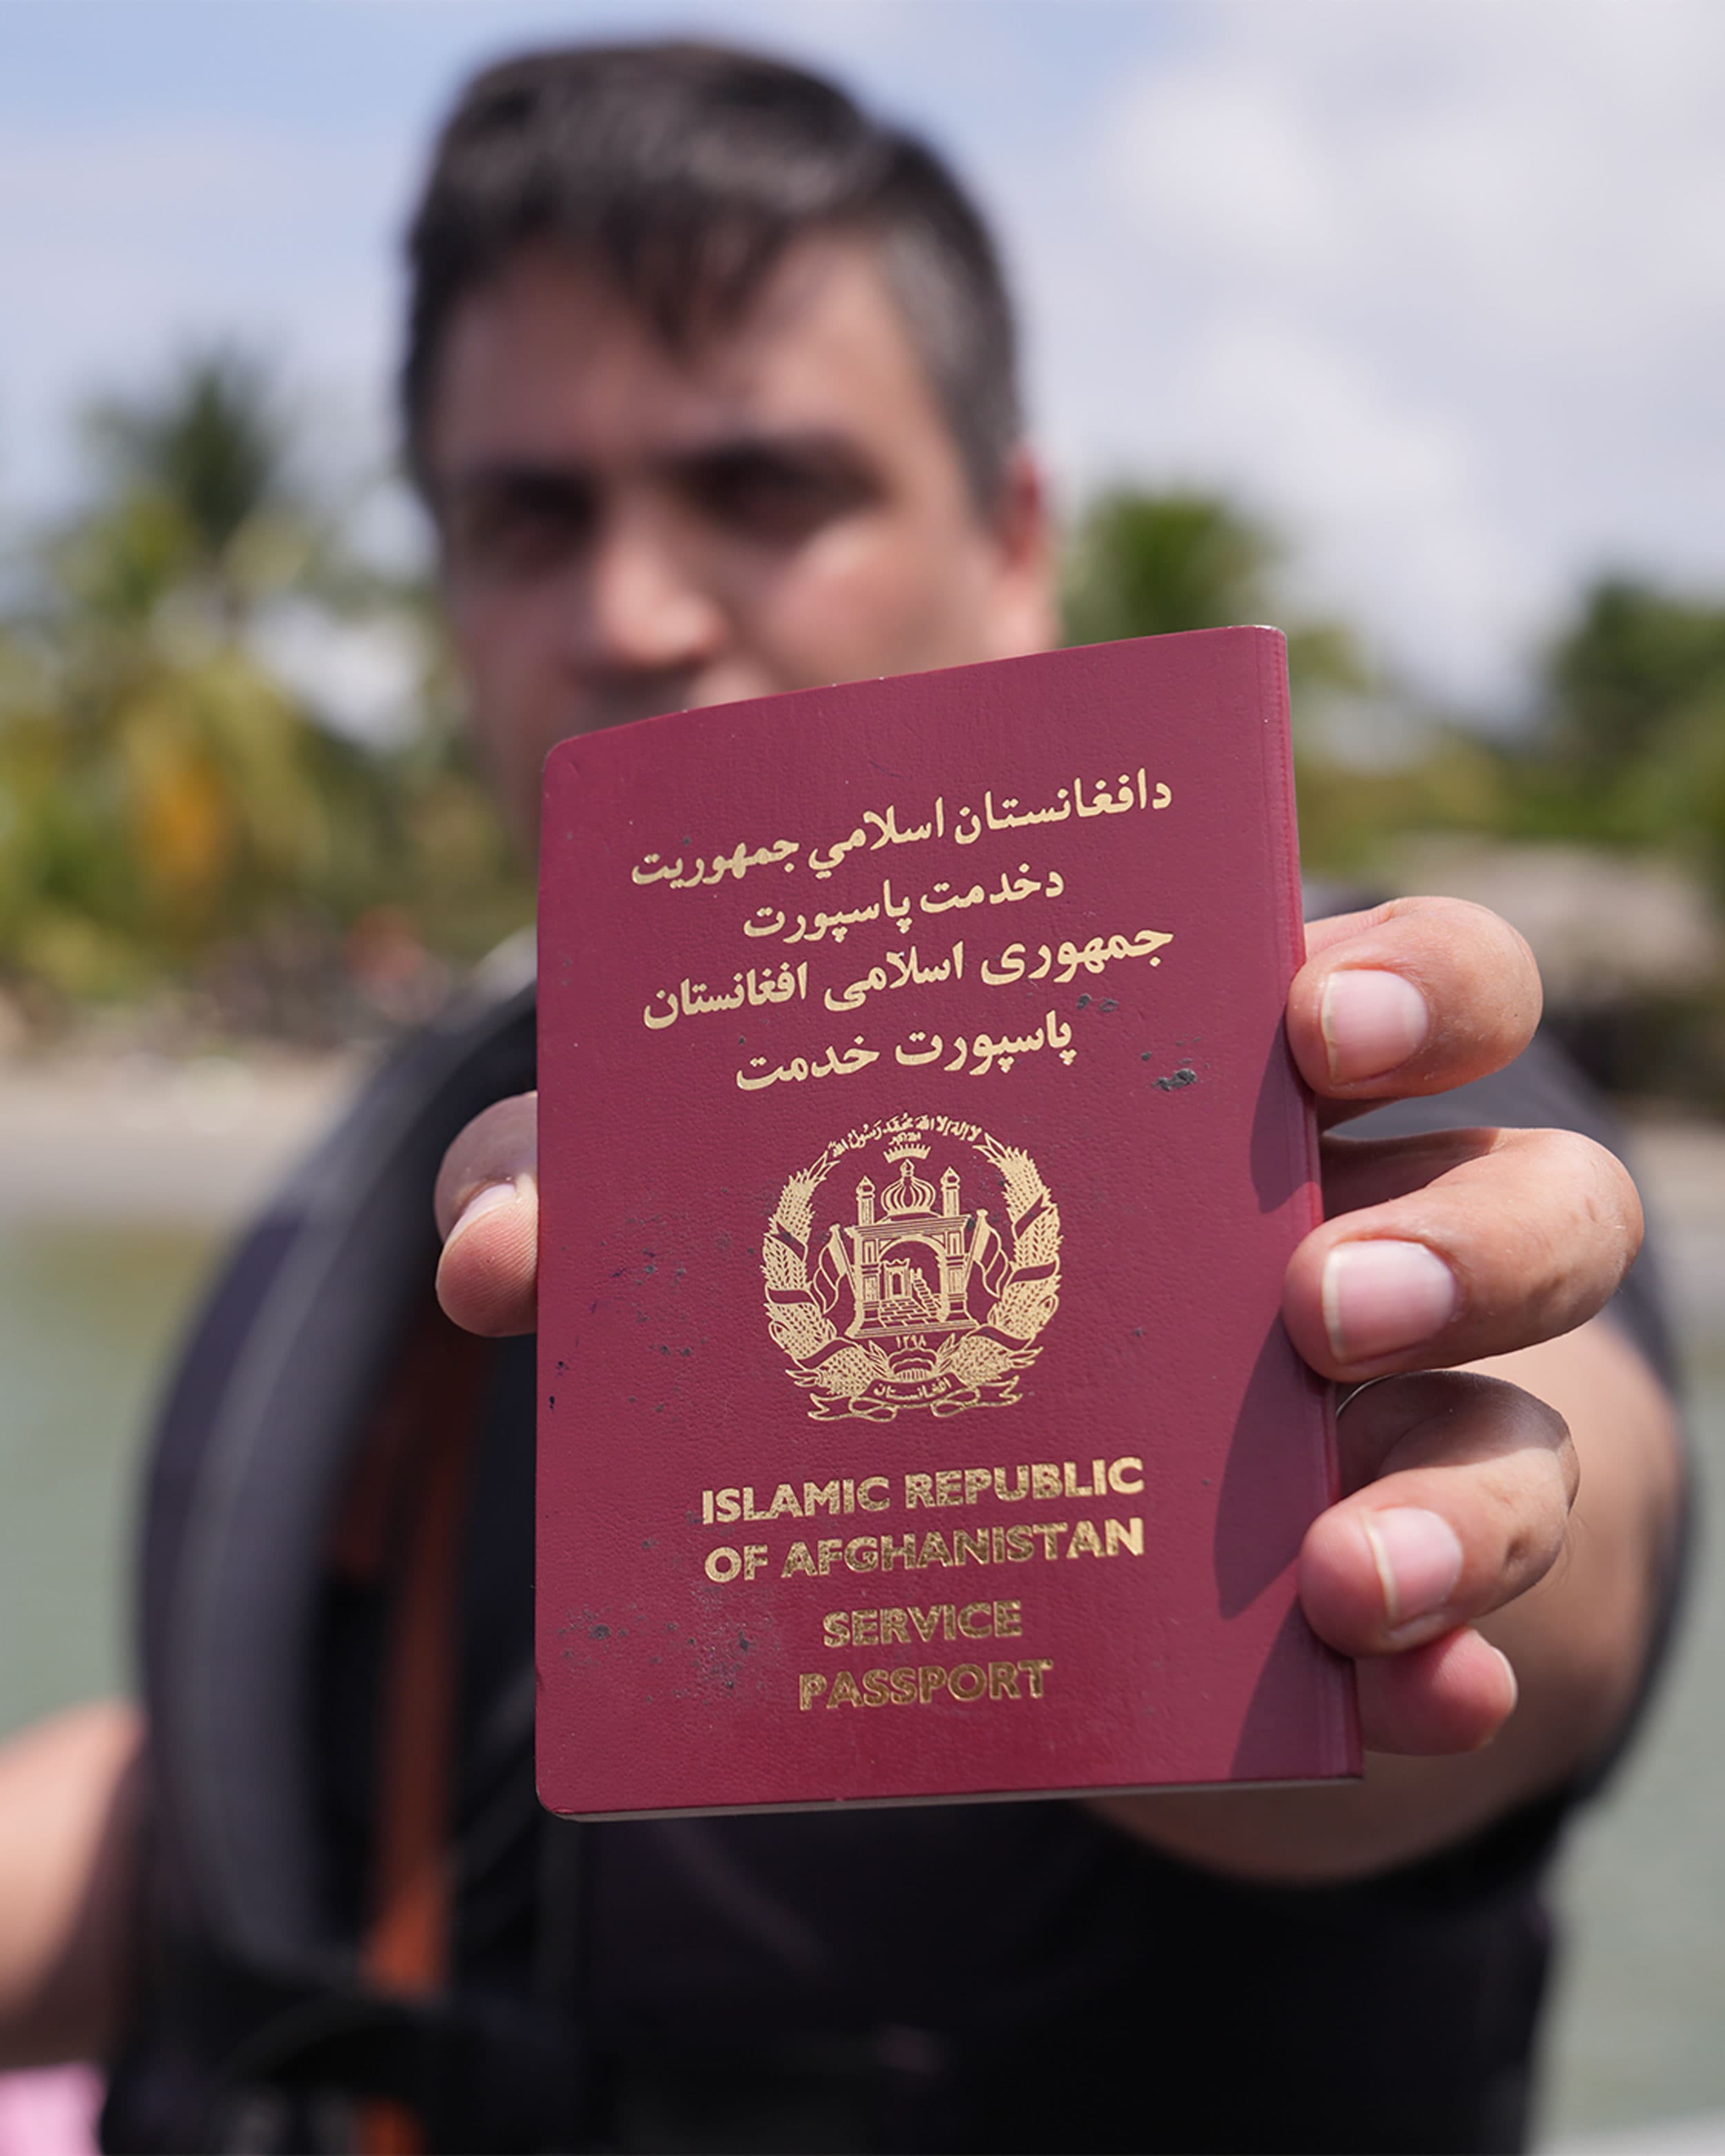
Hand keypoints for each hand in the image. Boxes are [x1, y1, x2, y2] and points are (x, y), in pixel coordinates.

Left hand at [432, 896, 1655, 1772]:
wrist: (1007, 1521)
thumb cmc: (887, 1297)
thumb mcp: (741, 1223)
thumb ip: (606, 1188)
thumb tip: (502, 1254)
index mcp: (1245, 1103)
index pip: (1415, 988)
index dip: (1412, 978)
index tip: (1306, 1015)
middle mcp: (1368, 1246)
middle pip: (1534, 1197)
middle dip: (1459, 1236)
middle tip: (1305, 1298)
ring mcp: (1401, 1431)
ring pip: (1532, 1426)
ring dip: (1461, 1491)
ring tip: (1335, 1559)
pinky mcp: (1387, 1599)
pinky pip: (1485, 1640)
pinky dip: (1452, 1670)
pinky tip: (1389, 1697)